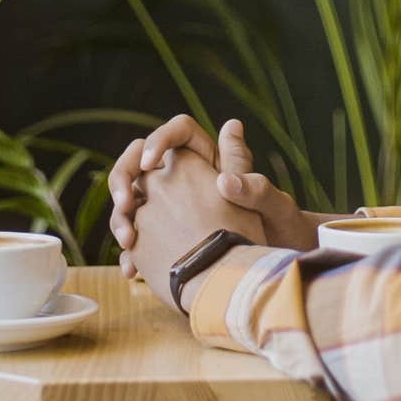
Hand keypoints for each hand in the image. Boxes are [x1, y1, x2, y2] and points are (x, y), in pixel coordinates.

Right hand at [111, 117, 315, 278]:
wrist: (270, 269)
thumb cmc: (279, 231)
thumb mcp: (272, 205)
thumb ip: (252, 182)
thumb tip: (228, 159)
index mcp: (210, 160)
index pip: (177, 132)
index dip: (158, 140)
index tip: (150, 163)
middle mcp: (185, 178)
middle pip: (138, 163)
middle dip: (124, 179)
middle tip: (125, 205)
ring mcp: (168, 208)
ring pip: (130, 201)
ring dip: (120, 218)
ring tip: (129, 242)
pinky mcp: (161, 235)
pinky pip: (136, 236)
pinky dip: (130, 252)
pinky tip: (132, 269)